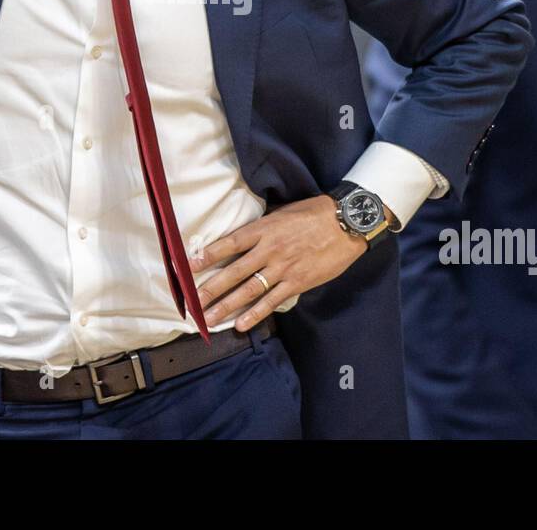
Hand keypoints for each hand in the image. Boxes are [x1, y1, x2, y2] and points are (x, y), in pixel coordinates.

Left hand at [190, 193, 365, 331]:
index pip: (230, 243)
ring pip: (249, 290)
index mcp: (263, 229)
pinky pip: (271, 301)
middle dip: (211, 288)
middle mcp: (269, 250)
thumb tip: (243, 238)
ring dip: (227, 306)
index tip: (190, 265)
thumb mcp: (282, 213)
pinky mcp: (297, 283)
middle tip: (193, 303)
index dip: (209, 254)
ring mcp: (282, 268)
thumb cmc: (314, 214)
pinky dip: (255, 314)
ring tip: (209, 319)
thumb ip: (262, 228)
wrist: (346, 224)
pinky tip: (241, 324)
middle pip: (234, 271)